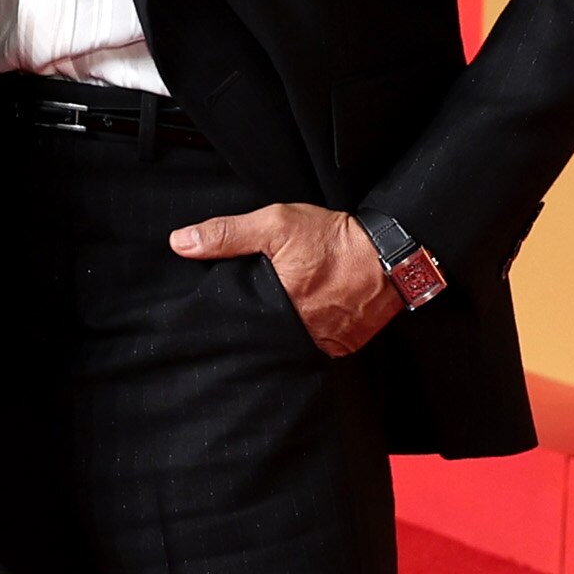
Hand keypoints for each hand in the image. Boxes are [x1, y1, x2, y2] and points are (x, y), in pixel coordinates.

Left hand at [172, 202, 400, 357]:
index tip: (214, 313)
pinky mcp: (341, 348)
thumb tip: (180, 243)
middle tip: (248, 312)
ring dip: (277, 335)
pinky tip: (301, 320)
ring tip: (273, 317)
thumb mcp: (276, 224)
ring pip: (285, 347)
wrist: (393, 254)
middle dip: (250, 328)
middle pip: (259, 339)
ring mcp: (323, 344)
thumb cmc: (335, 239)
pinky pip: (312, 349)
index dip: (224, 317)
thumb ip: (227, 234)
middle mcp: (299, 333)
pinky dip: (304, 338)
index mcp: (277, 305)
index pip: (235, 323)